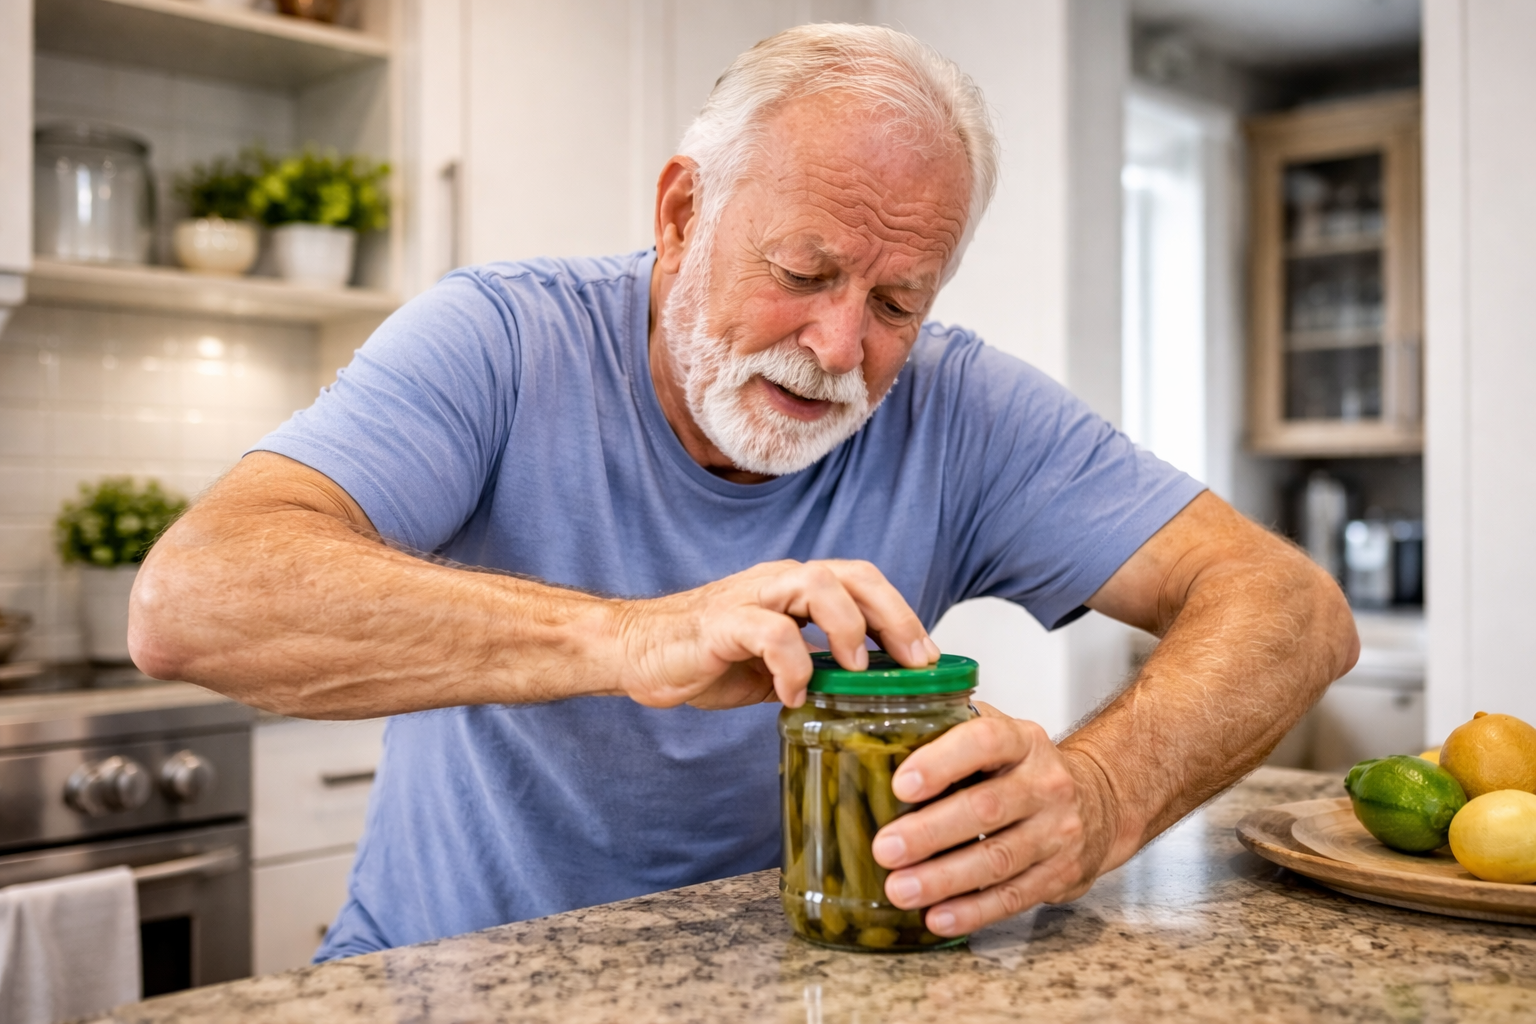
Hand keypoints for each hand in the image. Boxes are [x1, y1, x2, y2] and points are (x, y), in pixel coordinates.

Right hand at [611, 559, 939, 709]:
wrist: (637, 652)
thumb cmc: (706, 656)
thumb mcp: (777, 666)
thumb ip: (819, 670)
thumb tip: (870, 696)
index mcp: (797, 590)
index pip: (865, 584)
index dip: (904, 616)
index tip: (931, 661)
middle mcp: (779, 583)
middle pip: (854, 575)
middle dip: (895, 616)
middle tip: (917, 662)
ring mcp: (751, 598)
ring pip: (817, 584)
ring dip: (848, 627)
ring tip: (858, 671)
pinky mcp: (721, 624)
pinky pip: (769, 632)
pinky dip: (792, 664)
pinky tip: (793, 695)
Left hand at [870, 703, 1118, 935]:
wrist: (1099, 800)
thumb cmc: (1025, 769)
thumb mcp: (1000, 736)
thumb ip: (951, 734)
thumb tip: (880, 744)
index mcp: (1023, 741)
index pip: (985, 742)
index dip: (941, 762)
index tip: (901, 784)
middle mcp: (1046, 783)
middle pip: (986, 807)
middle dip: (930, 832)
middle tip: (886, 848)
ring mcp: (1057, 831)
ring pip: (998, 858)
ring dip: (944, 878)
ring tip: (901, 889)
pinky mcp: (1060, 874)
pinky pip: (1013, 896)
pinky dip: (973, 910)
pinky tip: (938, 916)